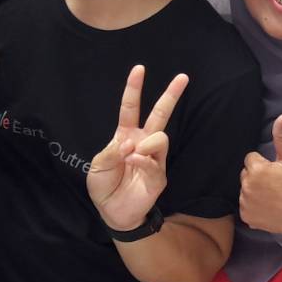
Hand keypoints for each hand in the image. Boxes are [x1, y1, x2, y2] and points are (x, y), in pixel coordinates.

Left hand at [87, 65, 187, 231]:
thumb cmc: (104, 186)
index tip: (139, 69)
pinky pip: (155, 161)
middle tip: (183, 77)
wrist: (112, 212)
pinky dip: (143, 160)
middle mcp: (142, 142)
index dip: (134, 88)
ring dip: (147, 143)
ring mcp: (153, 158)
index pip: (131, 107)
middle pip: (160, 114)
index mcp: (126, 135)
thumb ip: (111, 152)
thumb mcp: (97, 167)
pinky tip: (134, 163)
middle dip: (171, 95)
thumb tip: (130, 143)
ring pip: (161, 137)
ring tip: (133, 156)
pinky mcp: (159, 175)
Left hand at [239, 115, 281, 243]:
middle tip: (274, 184)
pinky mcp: (246, 216)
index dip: (264, 164)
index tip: (275, 172)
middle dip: (257, 176)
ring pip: (245, 190)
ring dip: (254, 191)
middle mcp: (246, 185)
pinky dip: (253, 206)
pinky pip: (245, 206)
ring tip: (272, 196)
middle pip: (246, 174)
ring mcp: (245, 202)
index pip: (251, 159)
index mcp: (256, 169)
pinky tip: (268, 207)